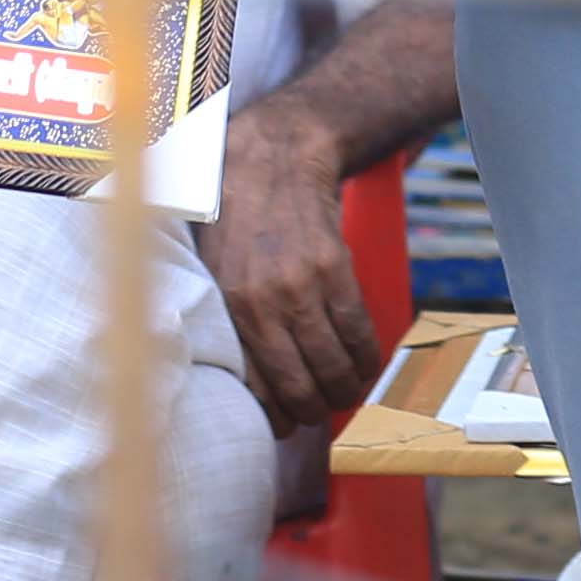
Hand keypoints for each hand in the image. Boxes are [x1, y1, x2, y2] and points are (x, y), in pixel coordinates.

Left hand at [203, 95, 387, 432]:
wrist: (271, 156)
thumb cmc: (234, 217)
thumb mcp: (214, 272)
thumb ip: (229, 321)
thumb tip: (249, 381)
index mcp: (229, 308)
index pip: (258, 388)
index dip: (278, 417)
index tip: (287, 424)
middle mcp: (264, 303)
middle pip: (300, 386)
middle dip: (314, 411)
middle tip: (320, 412)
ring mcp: (303, 286)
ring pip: (334, 365)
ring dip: (345, 391)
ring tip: (346, 393)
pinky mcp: (336, 269)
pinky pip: (359, 330)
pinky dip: (367, 358)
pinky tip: (366, 366)